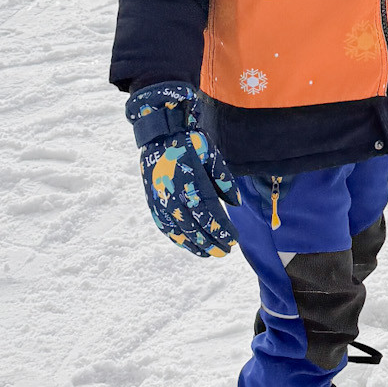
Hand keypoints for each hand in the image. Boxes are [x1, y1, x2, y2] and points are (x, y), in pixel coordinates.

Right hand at [126, 82, 237, 255]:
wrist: (159, 133)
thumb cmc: (190, 142)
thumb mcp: (211, 155)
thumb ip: (224, 180)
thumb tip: (235, 204)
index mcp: (191, 182)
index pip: (209, 214)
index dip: (221, 230)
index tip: (234, 240)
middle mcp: (174, 194)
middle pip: (195, 227)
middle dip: (212, 242)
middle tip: (225, 251)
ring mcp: (161, 200)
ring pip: (179, 230)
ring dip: (195, 245)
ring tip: (209, 253)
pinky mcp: (153, 202)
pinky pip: (164, 226)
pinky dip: (177, 238)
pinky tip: (187, 244)